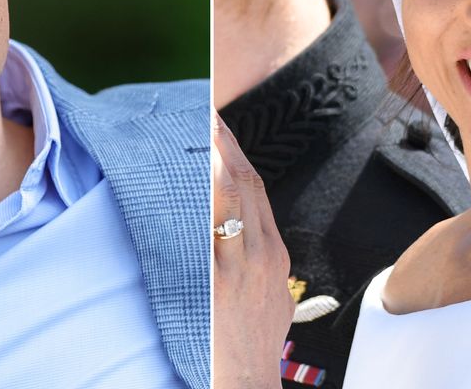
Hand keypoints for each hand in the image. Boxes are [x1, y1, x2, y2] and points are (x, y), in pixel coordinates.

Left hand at [212, 112, 292, 388]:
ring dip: (215, 156)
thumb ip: (257, 266)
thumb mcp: (270, 300)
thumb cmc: (252, 347)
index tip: (220, 127)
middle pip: (246, 183)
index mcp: (274, 256)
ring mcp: (241, 266)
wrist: (246, 381)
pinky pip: (213, 228)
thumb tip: (238, 240)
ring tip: (199, 122)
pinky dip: (206, 195)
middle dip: (226, 143)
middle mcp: (262, 254)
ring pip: (233, 196)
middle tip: (207, 109)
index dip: (237, 154)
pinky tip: (196, 170)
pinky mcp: (220, 280)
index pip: (258, 191)